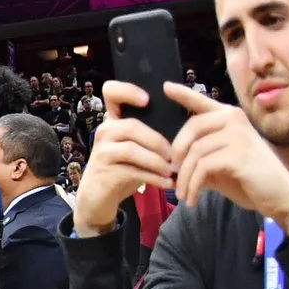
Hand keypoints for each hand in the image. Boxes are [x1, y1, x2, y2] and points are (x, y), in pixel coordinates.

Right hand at [71, 80, 176, 237]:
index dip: (128, 91)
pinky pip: (133, 172)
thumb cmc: (123, 169)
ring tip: (173, 171)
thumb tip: (190, 127)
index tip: (147, 101)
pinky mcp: (104, 173)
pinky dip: (154, 178)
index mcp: (113, 120)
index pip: (111, 92)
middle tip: (176, 155)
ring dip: (158, 161)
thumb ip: (150, 134)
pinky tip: (168, 183)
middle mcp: (104, 132)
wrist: (98, 198)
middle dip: (159, 142)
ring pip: (132, 150)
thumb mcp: (135, 148)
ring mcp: (101, 152)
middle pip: (132, 126)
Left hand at [162, 81, 288, 231]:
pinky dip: (193, 185)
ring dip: (183, 177)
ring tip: (182, 194)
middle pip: (192, 127)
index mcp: (231, 119)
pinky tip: (192, 199)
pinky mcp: (239, 154)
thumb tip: (171, 163)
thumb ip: (199, 158)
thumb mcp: (219, 166)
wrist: (279, 198)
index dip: (183, 94)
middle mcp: (235, 120)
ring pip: (195, 151)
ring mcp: (239, 135)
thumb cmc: (248, 180)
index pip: (203, 102)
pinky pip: (203, 167)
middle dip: (176, 154)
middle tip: (171, 176)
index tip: (165, 87)